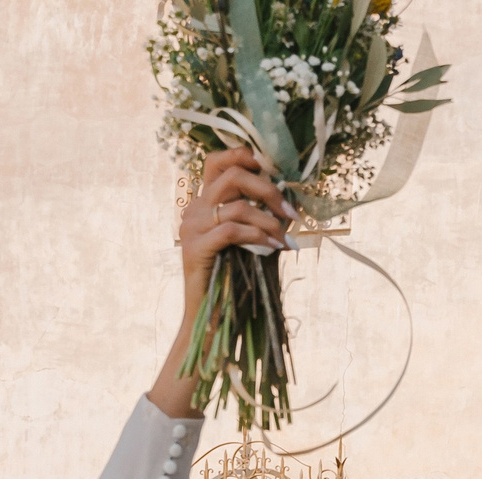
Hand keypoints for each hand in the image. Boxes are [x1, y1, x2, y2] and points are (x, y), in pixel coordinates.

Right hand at [150, 148, 292, 416]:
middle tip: (290, 211)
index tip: (274, 172)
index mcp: (203, 202)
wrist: (210, 320)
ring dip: (268, 218)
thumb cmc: (235, 282)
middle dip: (267, 189)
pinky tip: (274, 247)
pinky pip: (231, 230)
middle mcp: (194, 209)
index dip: (245, 155)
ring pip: (235, 203)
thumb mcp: (251, 242)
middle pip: (231, 174)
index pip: (217, 160)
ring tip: (283, 236)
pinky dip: (258, 235)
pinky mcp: (195, 249)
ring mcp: (191, 228)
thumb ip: (262, 217)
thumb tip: (290, 199)